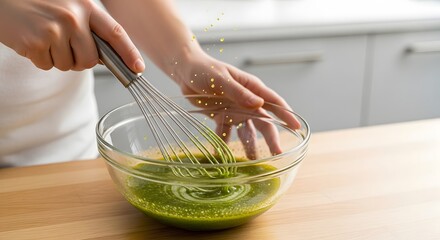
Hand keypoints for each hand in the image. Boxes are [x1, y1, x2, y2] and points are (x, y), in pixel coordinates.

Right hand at [0, 0, 143, 71]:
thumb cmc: (35, 3)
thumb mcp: (68, 6)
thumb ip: (88, 27)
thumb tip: (105, 56)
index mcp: (86, 6)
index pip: (115, 33)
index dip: (129, 53)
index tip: (138, 69)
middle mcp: (73, 17)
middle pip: (90, 59)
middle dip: (79, 60)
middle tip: (62, 45)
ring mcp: (54, 29)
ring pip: (69, 65)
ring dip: (57, 58)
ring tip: (44, 37)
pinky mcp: (36, 41)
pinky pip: (47, 66)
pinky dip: (39, 59)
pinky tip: (32, 41)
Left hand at [174, 50, 300, 157]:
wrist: (185, 71)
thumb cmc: (205, 70)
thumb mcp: (221, 80)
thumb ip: (239, 93)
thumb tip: (258, 105)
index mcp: (251, 88)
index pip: (274, 102)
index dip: (286, 115)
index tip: (297, 127)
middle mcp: (246, 101)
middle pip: (263, 121)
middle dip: (271, 138)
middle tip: (277, 153)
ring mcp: (234, 110)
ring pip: (246, 130)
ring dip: (250, 145)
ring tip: (252, 162)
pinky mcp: (221, 117)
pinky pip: (226, 133)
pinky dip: (225, 144)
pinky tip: (223, 156)